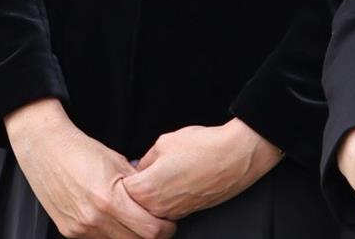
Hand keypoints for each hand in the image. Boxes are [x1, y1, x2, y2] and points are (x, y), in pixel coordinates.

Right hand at [5, 98, 174, 238]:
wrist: (46, 148)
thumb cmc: (80, 149)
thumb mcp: (117, 161)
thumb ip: (137, 184)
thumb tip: (156, 198)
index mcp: (110, 199)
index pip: (149, 230)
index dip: (165, 228)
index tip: (169, 222)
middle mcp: (94, 219)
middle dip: (151, 234)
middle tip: (156, 223)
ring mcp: (80, 228)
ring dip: (129, 235)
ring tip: (133, 218)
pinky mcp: (69, 232)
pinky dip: (109, 232)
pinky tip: (111, 217)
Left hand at [123, 119, 282, 219]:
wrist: (234, 157)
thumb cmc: (201, 146)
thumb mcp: (164, 142)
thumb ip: (147, 158)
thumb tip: (140, 166)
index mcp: (147, 189)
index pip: (120, 193)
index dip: (121, 178)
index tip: (122, 170)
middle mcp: (159, 207)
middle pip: (134, 205)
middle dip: (134, 191)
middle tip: (138, 173)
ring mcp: (174, 213)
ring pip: (151, 209)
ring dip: (151, 196)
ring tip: (160, 175)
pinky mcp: (189, 212)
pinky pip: (168, 209)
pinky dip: (167, 197)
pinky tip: (175, 180)